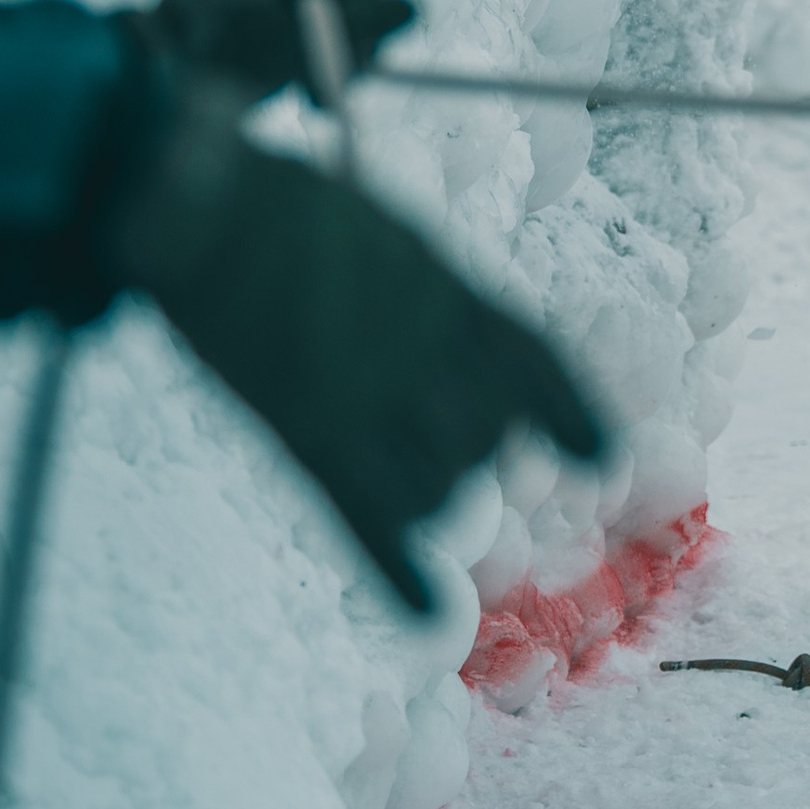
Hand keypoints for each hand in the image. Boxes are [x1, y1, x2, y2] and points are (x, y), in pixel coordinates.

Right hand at [107, 81, 603, 610]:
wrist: (203, 199)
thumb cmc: (272, 202)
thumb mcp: (374, 231)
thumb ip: (412, 287)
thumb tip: (428, 324)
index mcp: (449, 288)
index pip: (535, 362)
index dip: (575, 414)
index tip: (606, 458)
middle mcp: (434, 351)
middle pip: (485, 439)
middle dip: (462, 449)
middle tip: (410, 428)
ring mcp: (377, 398)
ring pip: (435, 490)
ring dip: (418, 495)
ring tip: (377, 467)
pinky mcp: (310, 437)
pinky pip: (369, 522)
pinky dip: (396, 573)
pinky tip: (424, 609)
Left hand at [136, 0, 414, 102]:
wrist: (140, 84)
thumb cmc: (223, 54)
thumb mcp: (303, 36)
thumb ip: (362, 21)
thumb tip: (416, 5)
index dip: (371, 22)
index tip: (376, 61)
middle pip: (330, 11)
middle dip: (343, 52)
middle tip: (338, 89)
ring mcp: (242, 13)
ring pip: (307, 42)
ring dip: (318, 71)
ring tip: (307, 99)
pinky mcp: (227, 49)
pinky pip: (280, 60)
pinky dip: (291, 80)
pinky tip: (281, 98)